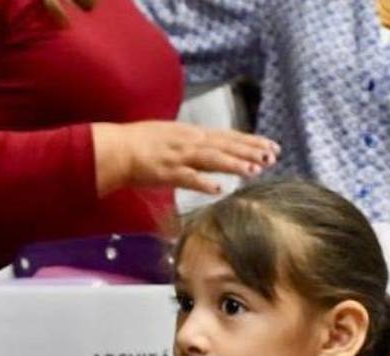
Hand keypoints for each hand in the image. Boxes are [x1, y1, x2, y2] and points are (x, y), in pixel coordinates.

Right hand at [93, 121, 279, 194]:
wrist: (117, 149)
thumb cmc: (144, 144)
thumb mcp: (175, 137)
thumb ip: (198, 144)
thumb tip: (218, 150)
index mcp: (193, 133)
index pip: (229, 136)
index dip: (252, 141)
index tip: (272, 146)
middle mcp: (190, 141)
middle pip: (226, 145)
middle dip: (250, 151)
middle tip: (272, 157)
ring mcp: (179, 156)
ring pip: (212, 159)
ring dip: (233, 164)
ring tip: (253, 170)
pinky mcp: (167, 172)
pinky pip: (188, 178)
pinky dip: (203, 183)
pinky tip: (218, 189)